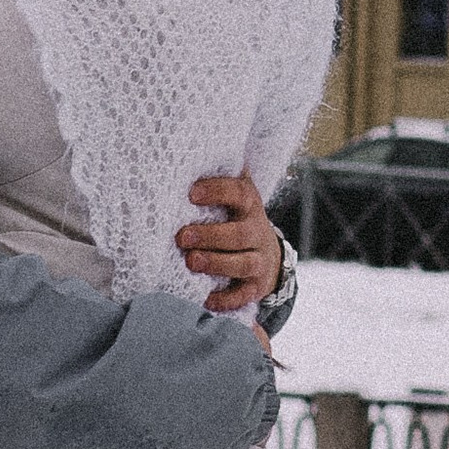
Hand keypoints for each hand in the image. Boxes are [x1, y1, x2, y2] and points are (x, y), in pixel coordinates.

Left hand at [178, 169, 278, 313]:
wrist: (267, 254)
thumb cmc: (235, 219)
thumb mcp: (233, 197)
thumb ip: (217, 178)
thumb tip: (188, 149)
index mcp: (249, 205)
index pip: (238, 192)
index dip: (217, 191)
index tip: (191, 193)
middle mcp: (257, 231)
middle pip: (239, 233)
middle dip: (211, 235)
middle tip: (181, 236)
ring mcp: (259, 259)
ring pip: (243, 263)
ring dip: (217, 263)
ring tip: (191, 261)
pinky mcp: (256, 285)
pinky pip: (244, 294)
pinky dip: (227, 299)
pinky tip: (207, 299)